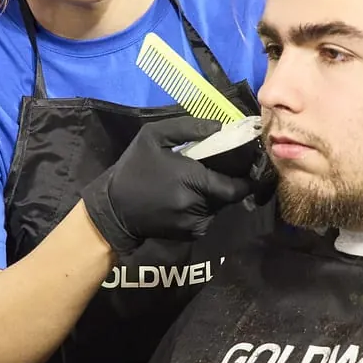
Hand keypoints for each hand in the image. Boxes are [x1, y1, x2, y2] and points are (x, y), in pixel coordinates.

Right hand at [79, 115, 253, 256]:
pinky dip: (204, 208)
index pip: (235, 185)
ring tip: (198, 183)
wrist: (114, 208)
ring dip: (215, 195)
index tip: (248, 166)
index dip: (246, 178)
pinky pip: (208, 218)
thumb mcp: (153, 136)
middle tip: (221, 170)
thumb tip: (222, 128)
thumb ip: (189, 128)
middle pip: (229, 196)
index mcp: (191, 179)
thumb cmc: (134, 168)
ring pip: (219, 207)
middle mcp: (196, 205)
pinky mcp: (190, 235)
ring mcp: (194, 223)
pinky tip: (188, 198)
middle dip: (229, 183)